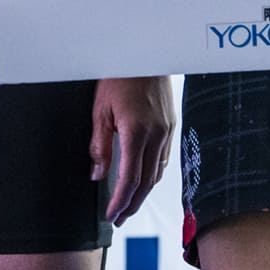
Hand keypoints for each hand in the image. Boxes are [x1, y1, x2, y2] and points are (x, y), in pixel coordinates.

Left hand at [90, 75, 173, 225]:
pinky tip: (144, 178)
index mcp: (137, 132)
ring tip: (129, 203)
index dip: (120, 201)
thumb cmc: (120, 75)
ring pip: (158, 172)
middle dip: (132, 204)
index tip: (111, 214)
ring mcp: (167, 130)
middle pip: (147, 182)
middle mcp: (157, 134)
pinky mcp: (172, 124)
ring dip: (143, 191)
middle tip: (120, 218)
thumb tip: (97, 174)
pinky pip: (164, 157)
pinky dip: (153, 174)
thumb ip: (100, 144)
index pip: (130, 179)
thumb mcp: (100, 109)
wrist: (146, 52)